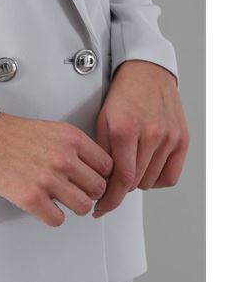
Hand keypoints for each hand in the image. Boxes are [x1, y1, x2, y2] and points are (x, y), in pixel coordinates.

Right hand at [0, 112, 112, 226]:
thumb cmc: (12, 134)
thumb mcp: (54, 130)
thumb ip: (75, 148)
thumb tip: (92, 171)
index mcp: (72, 139)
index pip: (107, 166)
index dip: (101, 176)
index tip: (92, 180)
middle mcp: (64, 158)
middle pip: (98, 188)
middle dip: (88, 193)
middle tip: (76, 192)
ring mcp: (48, 179)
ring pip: (82, 207)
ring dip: (72, 206)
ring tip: (60, 199)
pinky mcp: (31, 198)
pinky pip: (58, 219)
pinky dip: (52, 216)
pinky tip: (44, 206)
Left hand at [93, 59, 188, 217]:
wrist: (147, 73)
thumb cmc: (123, 94)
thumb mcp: (102, 120)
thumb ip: (102, 152)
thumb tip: (100, 182)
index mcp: (126, 130)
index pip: (120, 179)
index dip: (109, 199)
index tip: (101, 207)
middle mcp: (151, 135)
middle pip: (134, 183)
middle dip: (119, 188)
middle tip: (110, 185)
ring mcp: (169, 138)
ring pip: (150, 182)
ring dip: (137, 181)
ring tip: (129, 168)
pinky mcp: (182, 139)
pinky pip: (170, 176)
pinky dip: (156, 179)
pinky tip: (146, 169)